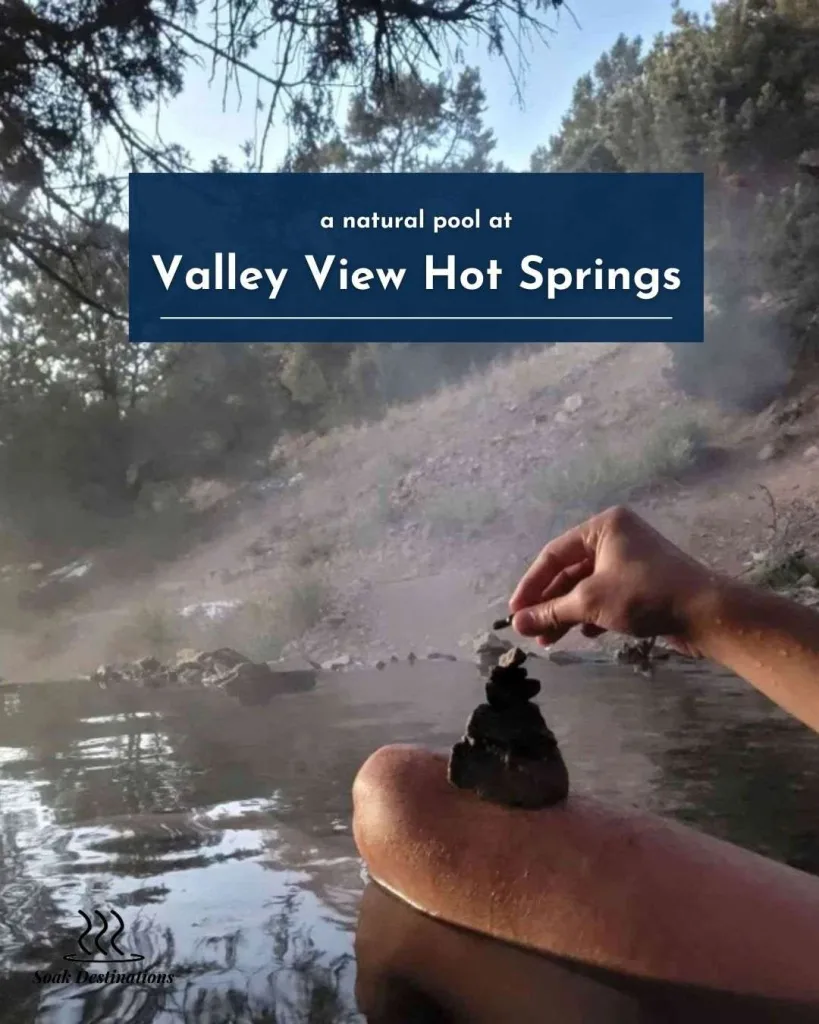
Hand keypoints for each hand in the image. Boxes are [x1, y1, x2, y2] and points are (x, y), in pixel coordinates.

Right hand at [509, 506, 717, 655]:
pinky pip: (605, 595)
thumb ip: (550, 611)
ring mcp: (630, 561)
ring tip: (548, 640)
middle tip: (530, 631)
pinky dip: (590, 614)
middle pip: (569, 572)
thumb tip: (516, 624)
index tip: (515, 613)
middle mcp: (616, 537)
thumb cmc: (644, 595)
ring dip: (566, 613)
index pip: (553, 555)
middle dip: (549, 603)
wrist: (705, 613)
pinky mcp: (642, 584)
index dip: (531, 585)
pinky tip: (582, 634)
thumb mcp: (590, 601)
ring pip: (586, 587)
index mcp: (603, 527)